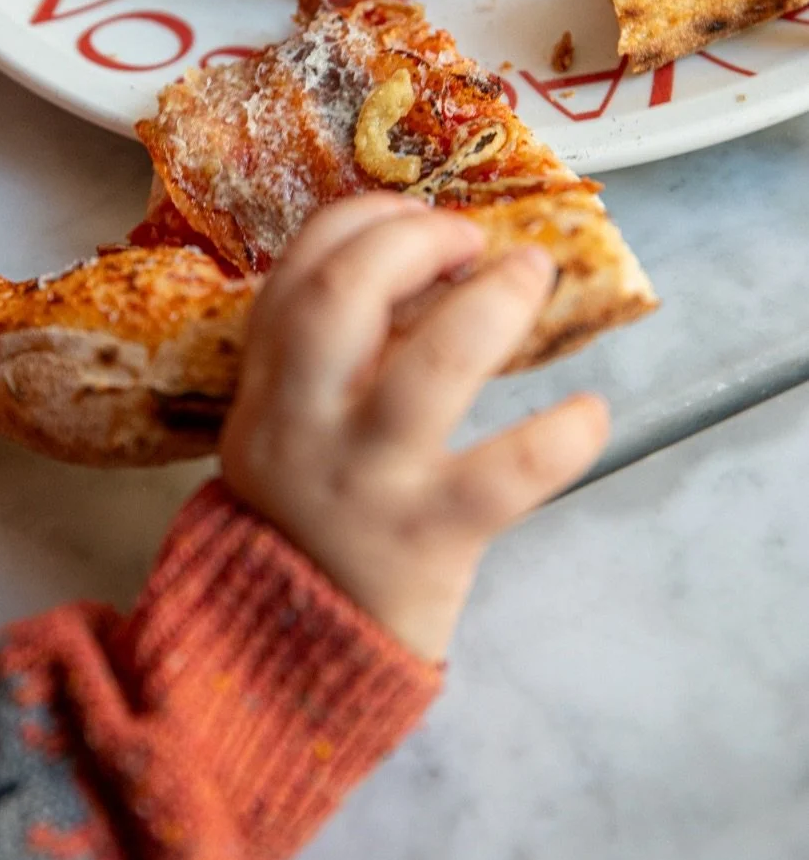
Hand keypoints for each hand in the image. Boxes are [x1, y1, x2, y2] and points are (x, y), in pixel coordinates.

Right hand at [220, 195, 608, 661]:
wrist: (289, 644)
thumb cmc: (311, 505)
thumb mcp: (290, 418)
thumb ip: (334, 348)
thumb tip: (436, 263)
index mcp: (269, 380)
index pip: (299, 266)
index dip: (367, 218)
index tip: (419, 214)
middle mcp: (303, 419)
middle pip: (341, 298)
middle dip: (415, 242)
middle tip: (474, 242)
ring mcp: (364, 477)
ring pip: (427, 372)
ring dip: (492, 308)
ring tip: (532, 275)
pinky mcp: (427, 534)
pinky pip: (502, 476)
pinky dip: (559, 437)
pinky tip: (590, 414)